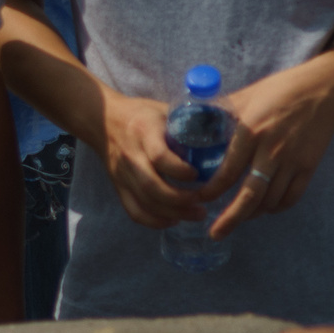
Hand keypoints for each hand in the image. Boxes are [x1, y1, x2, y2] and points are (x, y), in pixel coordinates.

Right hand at [96, 90, 217, 229]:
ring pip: (145, 202)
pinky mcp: (118, 186)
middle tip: (203, 204)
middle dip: (181, 201)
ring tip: (197, 214)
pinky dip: (154, 221)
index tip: (198, 175)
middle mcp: (131, 155)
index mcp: (144, 133)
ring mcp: (122, 173)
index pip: (160, 157)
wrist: (103, 119)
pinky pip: (134, 211)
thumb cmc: (141, 114)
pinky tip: (173, 220)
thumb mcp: (165, 111)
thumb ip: (190, 123)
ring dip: (173, 213)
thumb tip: (230, 129)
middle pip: (152, 186)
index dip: (181, 171)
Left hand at [206, 63, 333, 236]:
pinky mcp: (308, 168)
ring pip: (270, 200)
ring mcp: (292, 162)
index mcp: (250, 133)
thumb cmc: (277, 90)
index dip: (212, 190)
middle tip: (215, 233)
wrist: (321, 91)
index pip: (227, 171)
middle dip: (231, 218)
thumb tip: (193, 123)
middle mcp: (271, 151)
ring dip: (252, 213)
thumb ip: (220, 113)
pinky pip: (291, 197)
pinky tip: (264, 208)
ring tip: (237, 217)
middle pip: (250, 195)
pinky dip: (276, 207)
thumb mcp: (243, 97)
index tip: (199, 198)